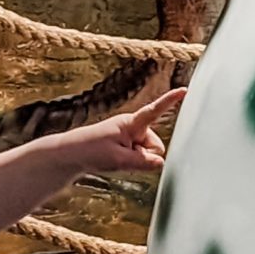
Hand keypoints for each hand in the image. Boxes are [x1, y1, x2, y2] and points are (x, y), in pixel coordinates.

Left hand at [49, 89, 183, 174]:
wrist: (69, 155)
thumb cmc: (91, 151)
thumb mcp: (118, 159)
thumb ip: (142, 162)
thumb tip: (161, 163)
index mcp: (131, 123)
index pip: (155, 110)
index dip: (170, 101)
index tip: (185, 90)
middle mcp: (134, 127)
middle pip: (157, 146)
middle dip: (147, 155)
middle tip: (122, 158)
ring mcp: (130, 137)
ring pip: (149, 154)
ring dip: (137, 160)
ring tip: (114, 159)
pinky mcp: (126, 145)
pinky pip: (141, 157)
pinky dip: (133, 162)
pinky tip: (116, 162)